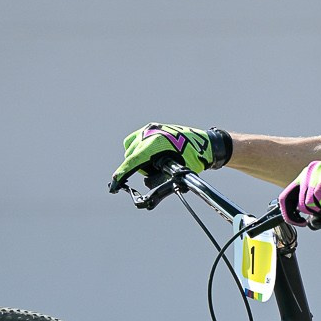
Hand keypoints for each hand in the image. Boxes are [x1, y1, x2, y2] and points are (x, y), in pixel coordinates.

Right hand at [109, 123, 230, 192]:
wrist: (204, 144)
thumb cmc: (194, 158)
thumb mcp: (178, 173)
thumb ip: (161, 181)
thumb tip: (148, 192)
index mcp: (155, 142)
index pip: (133, 160)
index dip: (122, 174)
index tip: (115, 184)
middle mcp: (150, 133)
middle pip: (132, 155)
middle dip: (138, 167)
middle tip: (154, 174)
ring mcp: (150, 129)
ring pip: (132, 147)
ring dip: (138, 158)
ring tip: (154, 165)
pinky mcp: (152, 128)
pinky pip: (136, 140)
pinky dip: (139, 149)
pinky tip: (150, 156)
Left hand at [278, 159, 320, 229]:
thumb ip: (320, 212)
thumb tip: (308, 224)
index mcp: (308, 174)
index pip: (287, 197)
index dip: (290, 214)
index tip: (300, 223)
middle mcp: (310, 170)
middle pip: (302, 205)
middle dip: (319, 214)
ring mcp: (319, 172)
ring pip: (311, 205)